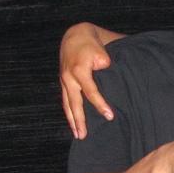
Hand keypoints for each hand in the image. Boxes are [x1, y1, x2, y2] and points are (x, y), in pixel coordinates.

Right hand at [60, 23, 113, 138]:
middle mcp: (69, 78)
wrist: (74, 36)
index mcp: (79, 70)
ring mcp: (64, 81)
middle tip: (84, 136)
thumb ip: (104, 64)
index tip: (109, 115)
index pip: (91, 91)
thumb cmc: (91, 44)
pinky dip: (69, 113)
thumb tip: (105, 74)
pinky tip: (73, 124)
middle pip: (74, 103)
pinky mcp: (64, 83)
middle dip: (80, 120)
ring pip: (67, 104)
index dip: (100, 104)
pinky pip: (66, 101)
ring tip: (78, 135)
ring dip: (72, 120)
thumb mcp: (101, 51)